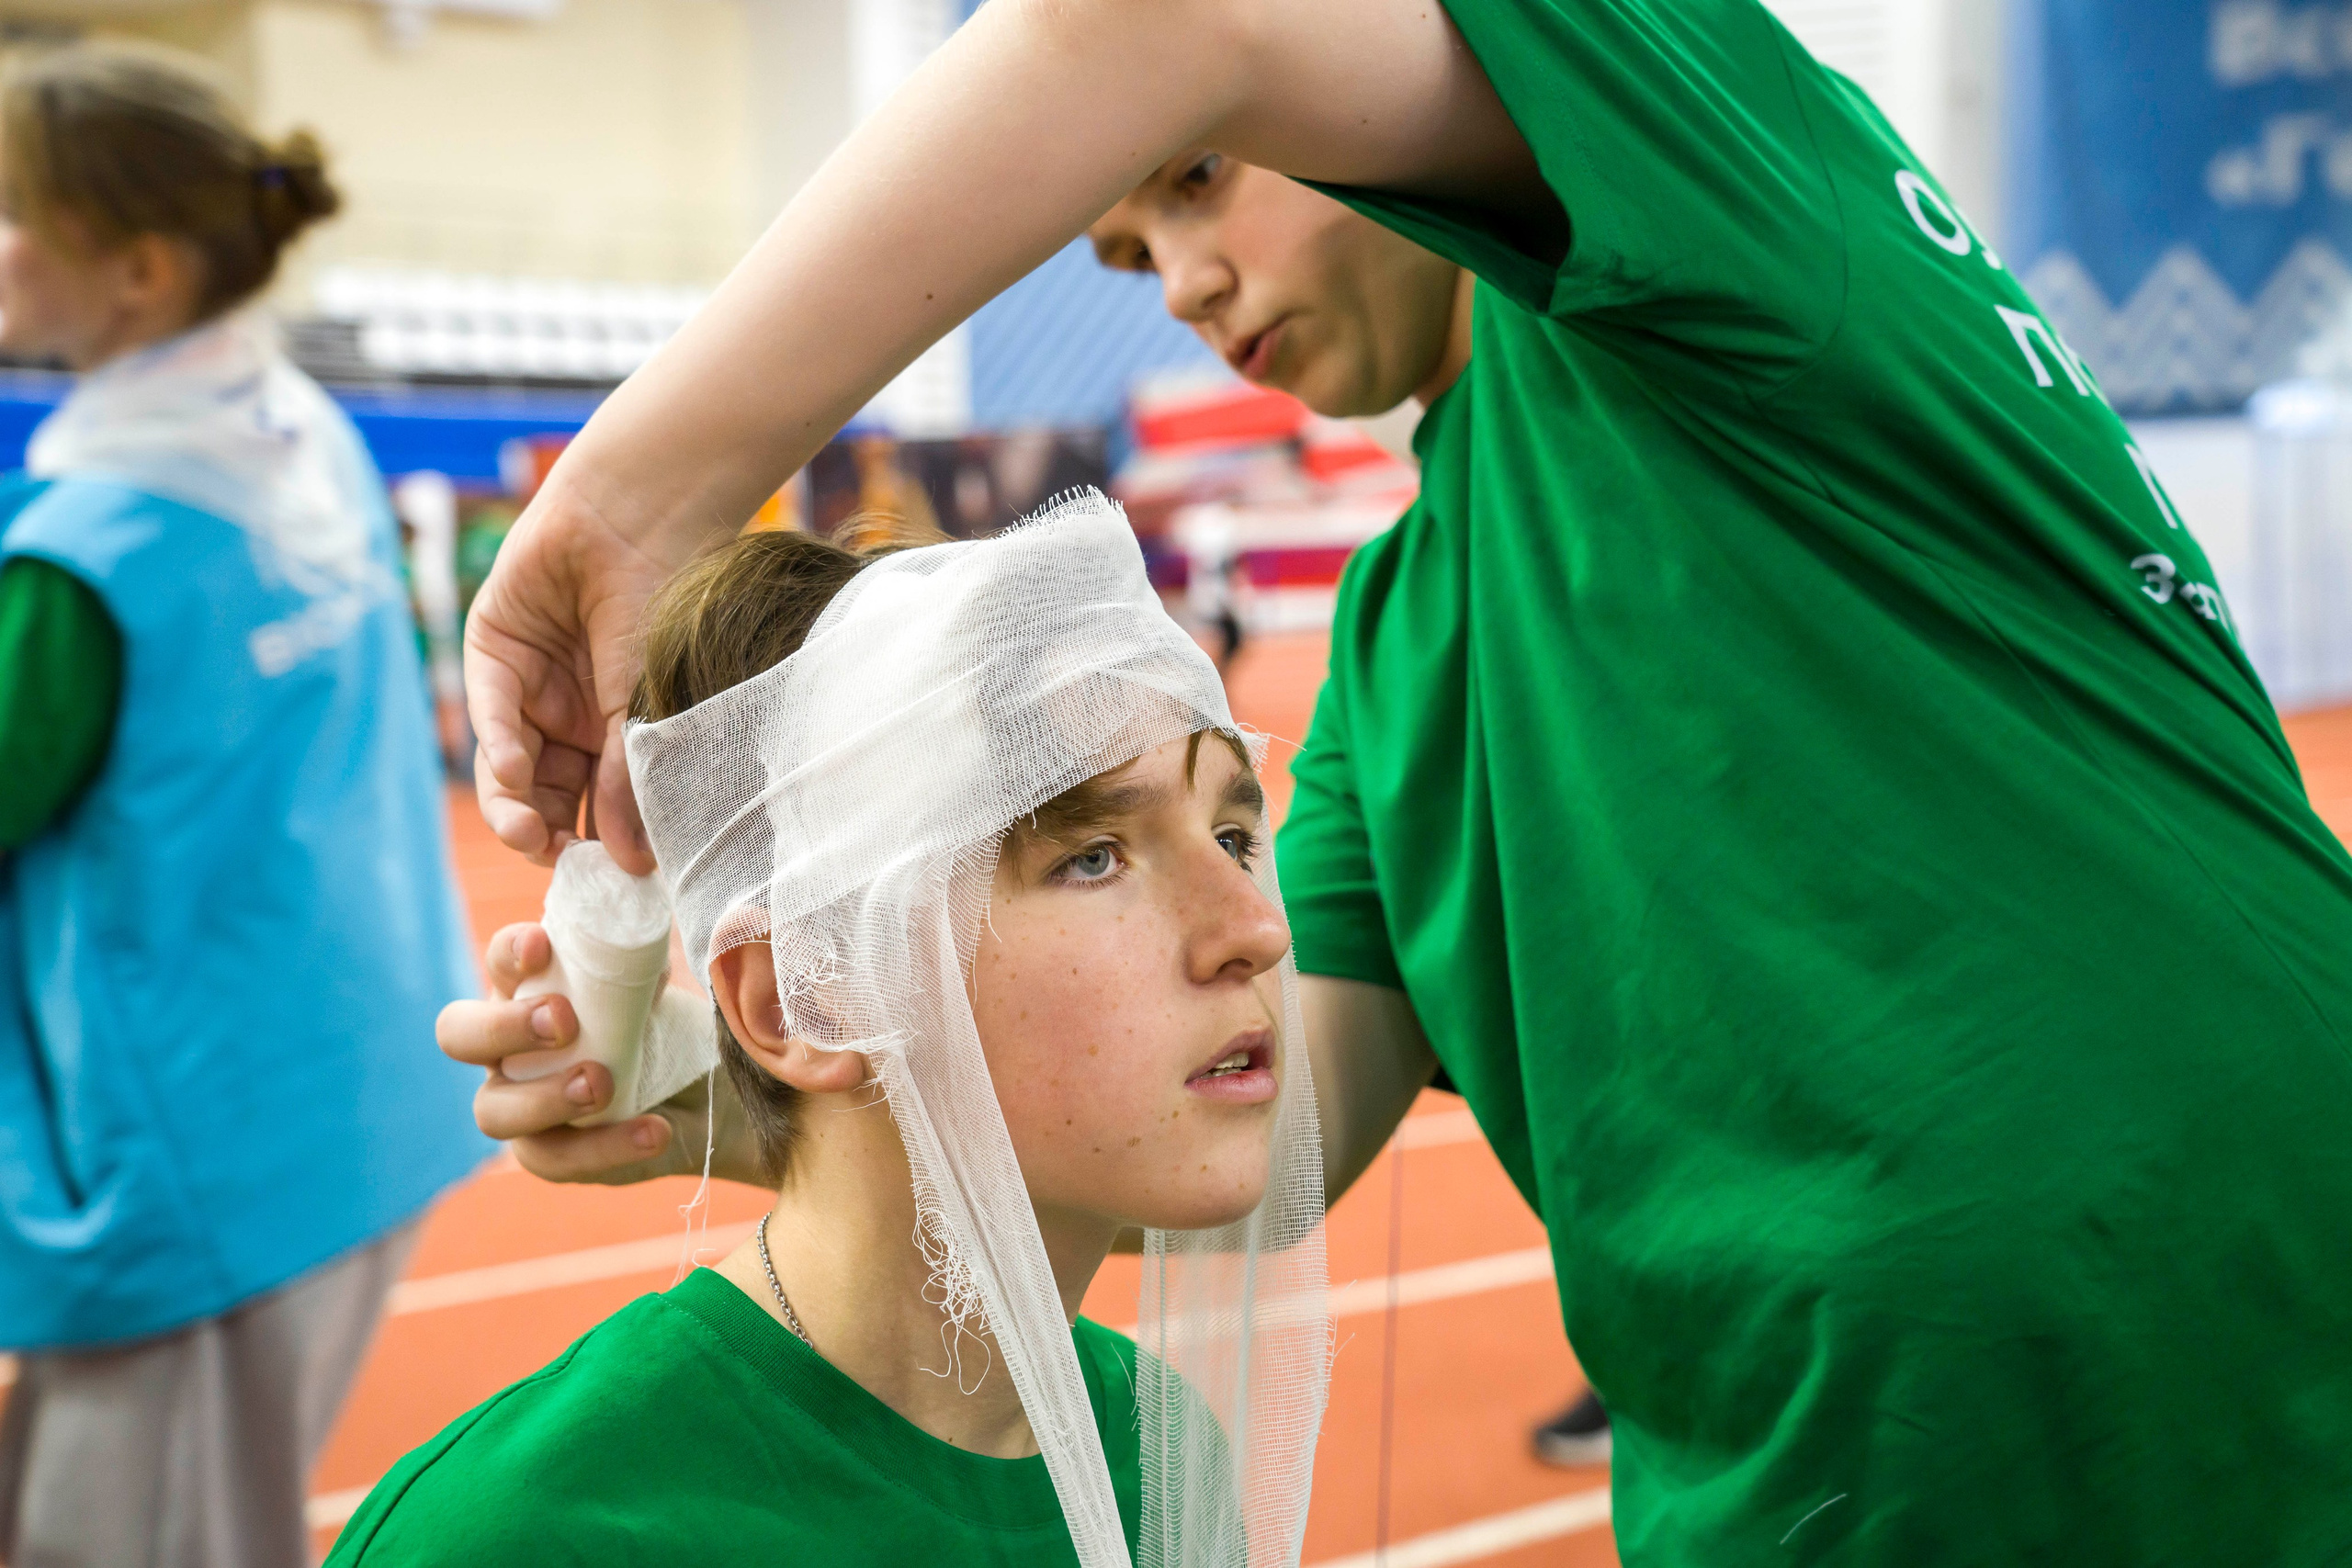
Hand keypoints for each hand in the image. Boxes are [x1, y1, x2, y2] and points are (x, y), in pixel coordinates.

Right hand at [439, 922, 760, 1185]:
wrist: (724, 1097)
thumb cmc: (680, 1023)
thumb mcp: (672, 985)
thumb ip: (653, 953)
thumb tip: (653, 912)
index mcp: (533, 989)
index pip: (500, 963)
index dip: (510, 952)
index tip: (544, 945)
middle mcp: (512, 1047)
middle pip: (459, 1035)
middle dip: (502, 1025)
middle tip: (562, 1021)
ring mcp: (525, 1106)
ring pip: (493, 1111)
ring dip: (543, 1096)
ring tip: (600, 1082)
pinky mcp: (557, 1155)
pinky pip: (555, 1160)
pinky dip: (606, 1147)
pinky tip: (656, 1129)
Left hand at [464, 486, 685, 873]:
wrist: (637, 521)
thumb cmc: (663, 608)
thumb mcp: (647, 709)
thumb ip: (629, 783)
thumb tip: (634, 866)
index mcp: (614, 737)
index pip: (596, 809)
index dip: (593, 849)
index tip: (599, 885)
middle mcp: (569, 719)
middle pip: (549, 798)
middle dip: (545, 835)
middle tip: (551, 861)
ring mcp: (529, 689)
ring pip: (513, 768)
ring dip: (516, 805)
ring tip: (526, 832)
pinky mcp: (492, 653)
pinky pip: (491, 712)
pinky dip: (499, 746)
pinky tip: (517, 771)